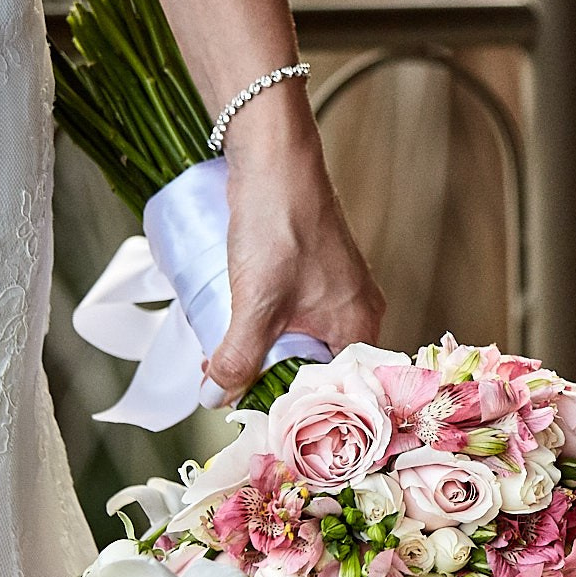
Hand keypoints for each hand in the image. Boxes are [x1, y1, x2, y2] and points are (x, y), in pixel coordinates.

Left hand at [201, 84, 384, 401]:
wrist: (274, 158)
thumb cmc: (279, 226)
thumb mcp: (254, 303)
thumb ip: (238, 357)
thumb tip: (216, 398)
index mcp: (359, 327)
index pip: (338, 390)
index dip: (297, 407)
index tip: (258, 418)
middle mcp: (359, 312)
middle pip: (318, 368)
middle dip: (276, 381)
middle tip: (233, 390)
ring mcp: (339, 291)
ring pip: (303, 340)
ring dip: (268, 353)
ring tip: (230, 359)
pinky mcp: (317, 272)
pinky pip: (296, 315)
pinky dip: (269, 326)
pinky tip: (238, 324)